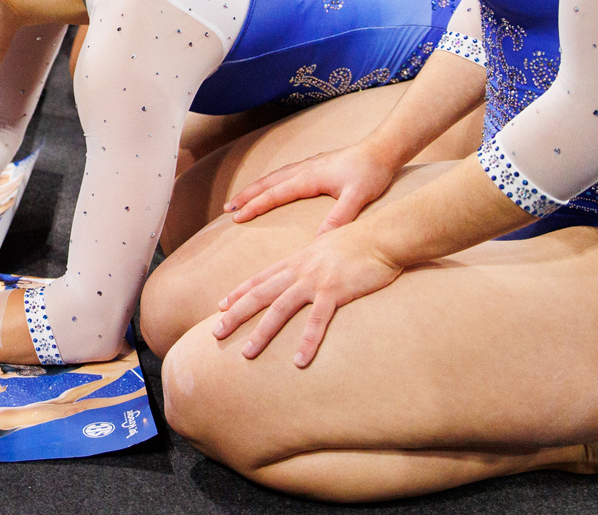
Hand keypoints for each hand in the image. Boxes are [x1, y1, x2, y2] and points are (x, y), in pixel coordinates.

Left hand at [211, 227, 401, 366]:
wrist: (382, 235)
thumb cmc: (359, 241)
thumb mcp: (326, 246)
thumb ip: (311, 259)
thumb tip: (305, 267)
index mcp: (296, 260)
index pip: (260, 278)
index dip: (239, 292)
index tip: (220, 306)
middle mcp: (299, 271)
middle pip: (259, 294)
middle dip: (236, 314)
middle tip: (215, 333)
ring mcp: (314, 281)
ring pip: (279, 309)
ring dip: (261, 333)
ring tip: (247, 353)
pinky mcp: (335, 292)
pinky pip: (317, 321)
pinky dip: (307, 341)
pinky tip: (299, 361)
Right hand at [224, 143, 399, 233]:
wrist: (383, 149)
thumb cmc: (371, 173)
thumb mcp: (357, 197)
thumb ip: (338, 218)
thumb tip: (319, 240)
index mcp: (309, 177)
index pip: (274, 194)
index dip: (254, 206)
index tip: (237, 217)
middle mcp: (304, 169)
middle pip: (267, 183)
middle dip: (246, 196)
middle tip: (227, 210)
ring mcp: (308, 165)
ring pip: (274, 177)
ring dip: (255, 188)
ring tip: (240, 199)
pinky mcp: (315, 164)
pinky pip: (284, 173)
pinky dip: (270, 181)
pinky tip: (271, 185)